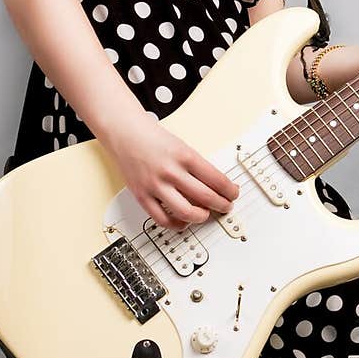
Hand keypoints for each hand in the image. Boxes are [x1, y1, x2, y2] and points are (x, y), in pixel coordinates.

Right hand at [101, 115, 239, 227]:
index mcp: (185, 156)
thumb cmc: (153, 139)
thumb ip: (197, 167)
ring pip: (186, 212)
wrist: (125, 133)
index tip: (233, 193)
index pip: (217, 179)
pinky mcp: (142, 196)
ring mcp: (156, 185)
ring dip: (202, 216)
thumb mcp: (182, 147)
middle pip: (206, 197)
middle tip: (226, 206)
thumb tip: (216, 187)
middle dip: (222, 205)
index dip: (230, 191)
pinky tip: (184, 221)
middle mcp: (171, 171)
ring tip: (205, 214)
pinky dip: (177, 225)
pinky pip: (162, 219)